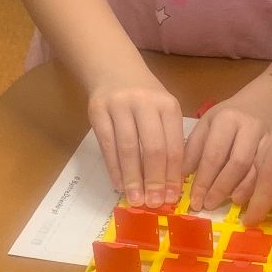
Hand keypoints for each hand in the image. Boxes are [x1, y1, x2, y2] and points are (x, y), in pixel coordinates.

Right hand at [87, 74, 184, 207]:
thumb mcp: (162, 111)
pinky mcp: (98, 110)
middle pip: (153, 148)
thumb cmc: (144, 97)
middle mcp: (145, 103)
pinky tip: (119, 184)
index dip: (173, 175)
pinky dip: (114, 168)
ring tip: (136, 199)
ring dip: (133, 178)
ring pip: (128, 148)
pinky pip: (107, 145)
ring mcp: (120, 105)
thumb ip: (167, 140)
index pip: (173, 146)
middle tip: (155, 203)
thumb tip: (169, 183)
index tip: (172, 198)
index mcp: (168, 106)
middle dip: (155, 179)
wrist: (113, 68)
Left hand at [183, 91, 271, 211]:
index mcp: (226, 119)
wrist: (261, 103)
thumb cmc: (227, 119)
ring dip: (240, 191)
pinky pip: (268, 173)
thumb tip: (181, 178)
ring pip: (256, 170)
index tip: (194, 200)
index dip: (203, 181)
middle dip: (220, 188)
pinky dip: (255, 188)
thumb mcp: (206, 126)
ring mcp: (269, 138)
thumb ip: (194, 150)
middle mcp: (250, 127)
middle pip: (236, 164)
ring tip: (227, 204)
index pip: (213, 155)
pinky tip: (244, 198)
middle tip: (208, 205)